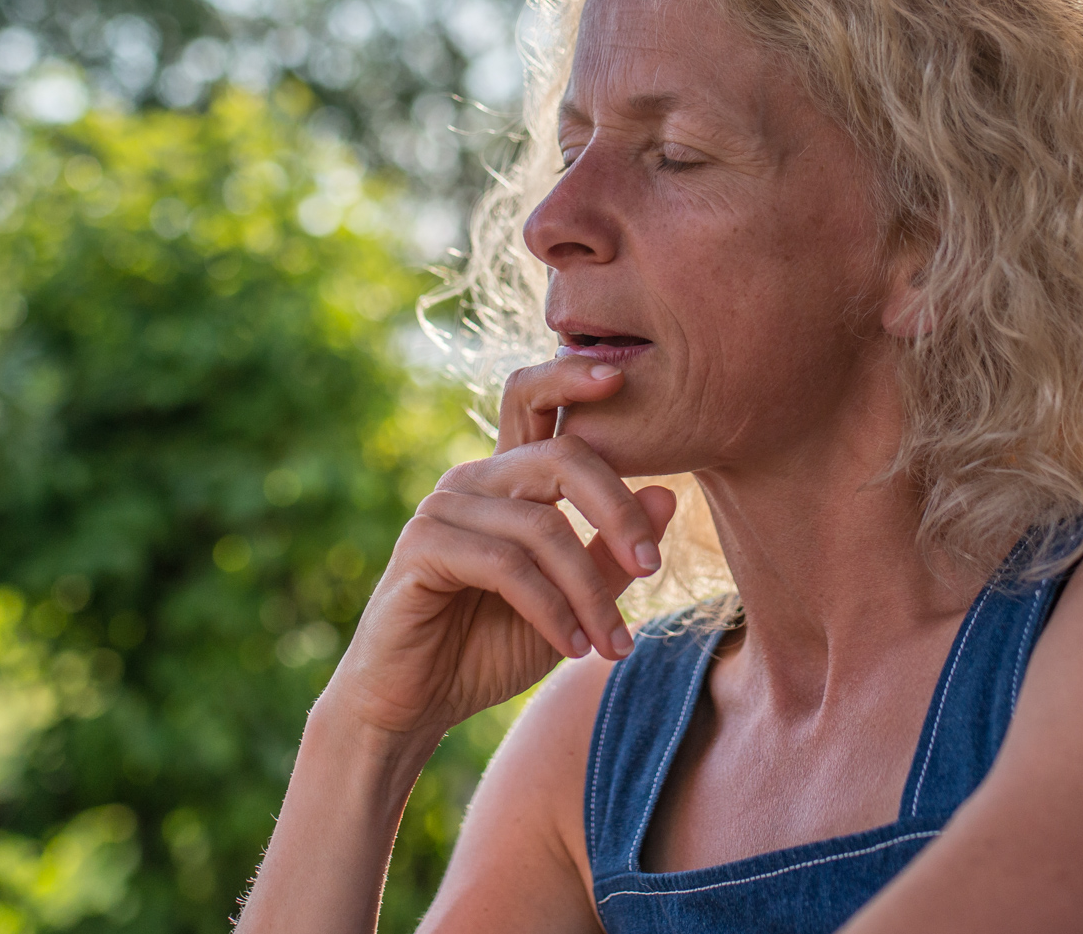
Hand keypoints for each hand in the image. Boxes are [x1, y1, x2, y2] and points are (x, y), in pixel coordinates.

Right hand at [323, 354, 676, 741]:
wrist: (413, 707)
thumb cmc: (487, 649)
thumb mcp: (572, 604)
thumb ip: (611, 553)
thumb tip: (668, 494)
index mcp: (507, 480)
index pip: (537, 404)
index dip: (572, 376)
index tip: (622, 375)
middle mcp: (474, 480)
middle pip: (562, 457)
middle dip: (617, 510)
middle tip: (653, 568)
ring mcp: (443, 509)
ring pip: (543, 526)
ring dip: (589, 592)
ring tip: (612, 645)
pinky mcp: (423, 547)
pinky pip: (507, 565)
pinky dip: (550, 610)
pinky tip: (571, 648)